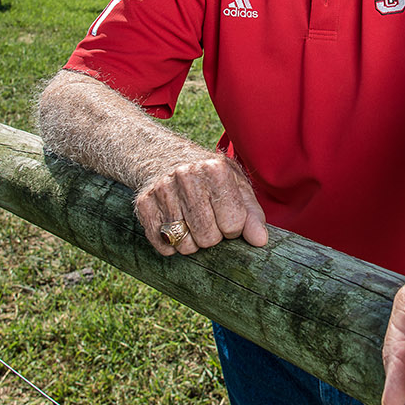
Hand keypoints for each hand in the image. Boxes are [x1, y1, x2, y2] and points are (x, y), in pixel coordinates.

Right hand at [133, 154, 267, 255]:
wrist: (165, 158)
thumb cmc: (210, 178)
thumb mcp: (237, 186)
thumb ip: (252, 214)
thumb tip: (259, 241)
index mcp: (215, 170)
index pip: (234, 224)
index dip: (234, 228)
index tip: (228, 217)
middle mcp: (186, 176)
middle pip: (208, 238)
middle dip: (213, 237)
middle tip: (209, 220)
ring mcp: (162, 190)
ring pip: (185, 245)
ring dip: (192, 242)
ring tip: (192, 222)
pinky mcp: (144, 204)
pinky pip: (163, 246)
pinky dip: (172, 245)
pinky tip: (175, 226)